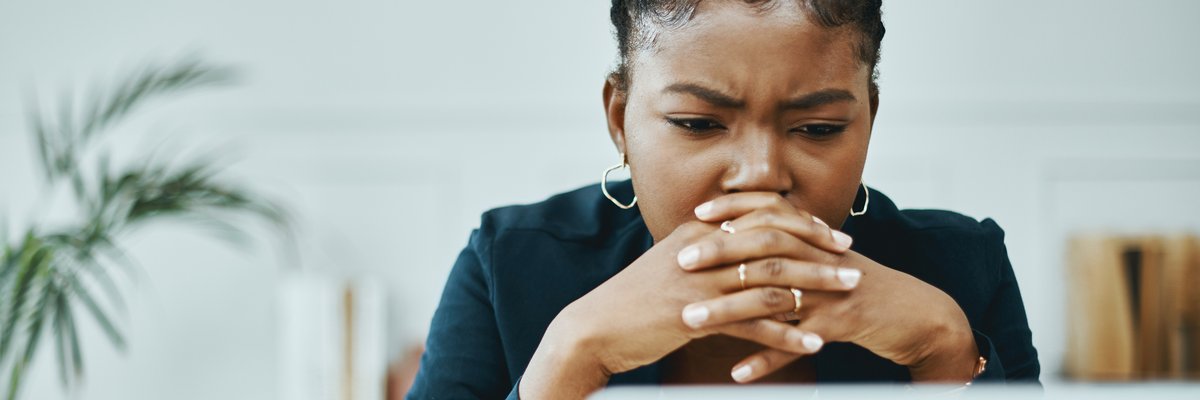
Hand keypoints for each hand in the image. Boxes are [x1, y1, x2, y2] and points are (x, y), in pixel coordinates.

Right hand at [520, 199, 857, 397]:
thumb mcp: (672, 265)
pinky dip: (788, 334)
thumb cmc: (634, 301)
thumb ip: (707, 254)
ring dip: (816, 287)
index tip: (831, 233)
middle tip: (851, 261)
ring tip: (848, 295)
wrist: (596, 329)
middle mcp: (704, 250)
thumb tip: (740, 249)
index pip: (760, 216)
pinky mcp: (698, 317)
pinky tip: (813, 343)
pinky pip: (754, 324)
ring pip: (772, 278)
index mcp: (699, 232)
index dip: (801, 223)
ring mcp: (701, 283)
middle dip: (819, 250)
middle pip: (775, 241)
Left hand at [681, 192, 979, 382]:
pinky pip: (797, 344)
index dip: (734, 211)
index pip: (770, 213)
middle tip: (681, 263)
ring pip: (774, 297)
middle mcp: (821, 259)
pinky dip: (767, 358)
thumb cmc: (859, 288)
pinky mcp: (841, 326)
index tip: (697, 215)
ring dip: (729, 311)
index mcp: (815, 240)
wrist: (915, 314)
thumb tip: (743, 238)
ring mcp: (831, 292)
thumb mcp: (825, 260)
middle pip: (765, 248)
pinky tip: (738, 372)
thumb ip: (791, 248)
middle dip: (720, 254)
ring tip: (691, 322)